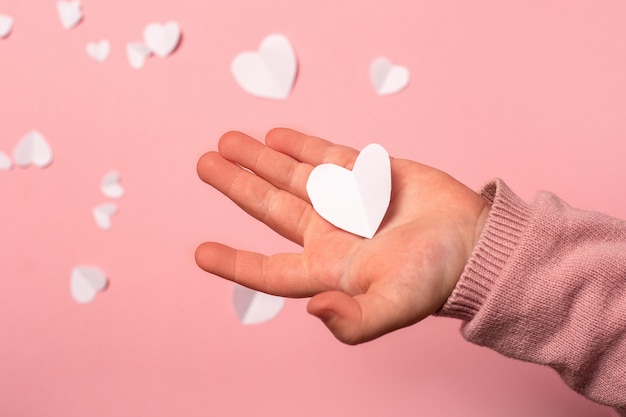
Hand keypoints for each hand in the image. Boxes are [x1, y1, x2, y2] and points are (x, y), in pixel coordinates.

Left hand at [195, 128, 489, 343]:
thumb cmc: (437, 278)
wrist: (476, 241)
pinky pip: (328, 156)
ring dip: (260, 159)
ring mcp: (348, 200)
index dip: (236, 263)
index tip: (200, 252)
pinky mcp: (370, 173)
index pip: (271, 269)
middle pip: (272, 208)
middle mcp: (331, 232)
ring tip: (228, 142)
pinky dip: (302, 145)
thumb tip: (313, 311)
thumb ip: (355, 320)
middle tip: (205, 163)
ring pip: (294, 176)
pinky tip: (276, 137)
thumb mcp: (395, 305)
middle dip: (238, 185)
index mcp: (330, 267)